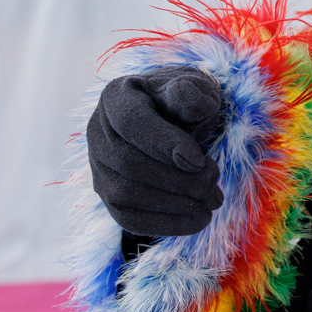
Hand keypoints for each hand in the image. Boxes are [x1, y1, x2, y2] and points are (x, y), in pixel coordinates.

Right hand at [88, 67, 228, 237]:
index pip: (131, 122)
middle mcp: (97, 132)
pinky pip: (128, 219)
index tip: (198, 160)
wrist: (177, 123)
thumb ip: (190, 93)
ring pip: (125, 195)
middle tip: (213, 180)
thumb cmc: (185, 103)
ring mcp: (98, 166)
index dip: (163, 143)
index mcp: (116, 97)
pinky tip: (198, 220)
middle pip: (127, 163)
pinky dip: (166, 223)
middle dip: (176, 178)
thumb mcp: (193, 87)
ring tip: (212, 200)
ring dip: (174, 203)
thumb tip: (189, 100)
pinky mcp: (107, 196)